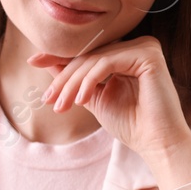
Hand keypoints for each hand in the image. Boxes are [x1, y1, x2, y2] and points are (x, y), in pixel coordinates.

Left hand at [29, 36, 190, 189]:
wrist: (157, 143)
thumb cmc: (132, 125)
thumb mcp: (94, 98)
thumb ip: (75, 80)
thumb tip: (45, 61)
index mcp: (128, 54)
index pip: (88, 53)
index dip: (59, 57)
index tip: (33, 62)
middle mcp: (138, 46)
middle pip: (90, 56)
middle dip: (64, 78)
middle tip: (48, 99)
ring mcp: (145, 47)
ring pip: (96, 59)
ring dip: (73, 83)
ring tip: (60, 105)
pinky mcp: (148, 54)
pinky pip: (108, 62)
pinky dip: (89, 80)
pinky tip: (81, 99)